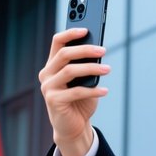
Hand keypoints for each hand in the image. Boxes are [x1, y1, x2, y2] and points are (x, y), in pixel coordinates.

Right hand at [38, 28, 110, 155]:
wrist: (74, 127)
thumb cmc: (80, 101)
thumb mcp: (84, 81)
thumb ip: (86, 67)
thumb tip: (98, 51)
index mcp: (53, 65)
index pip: (57, 42)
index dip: (70, 33)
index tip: (87, 29)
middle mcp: (47, 74)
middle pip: (64, 54)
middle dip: (85, 50)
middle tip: (103, 50)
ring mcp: (48, 87)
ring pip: (70, 71)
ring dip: (92, 69)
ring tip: (108, 69)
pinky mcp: (54, 101)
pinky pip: (75, 92)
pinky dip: (93, 90)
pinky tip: (105, 91)